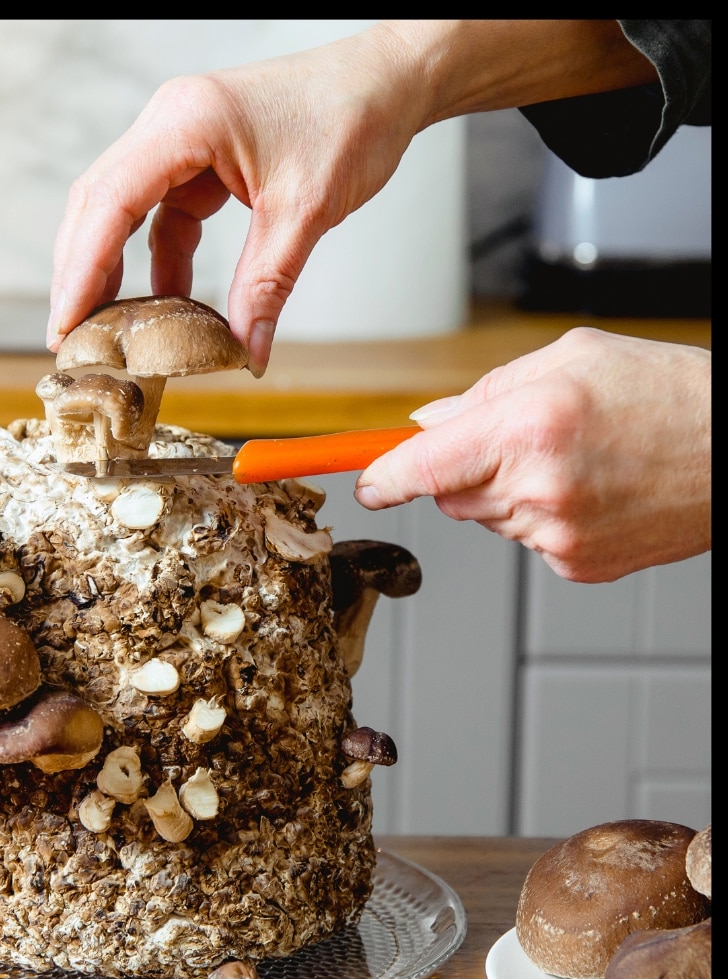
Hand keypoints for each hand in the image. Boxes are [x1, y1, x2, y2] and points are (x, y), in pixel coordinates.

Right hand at [48, 26, 425, 374]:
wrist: (389, 82)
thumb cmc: (352, 120)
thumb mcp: (306, 212)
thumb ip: (267, 286)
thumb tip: (245, 353)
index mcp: (187, 122)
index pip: (110, 200)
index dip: (80, 268)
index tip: (65, 324)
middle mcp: (171, 124)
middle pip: (99, 204)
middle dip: (80, 273)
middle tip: (70, 339)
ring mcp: (181, 141)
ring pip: (123, 212)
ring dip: (113, 271)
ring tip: (105, 330)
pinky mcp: (199, 162)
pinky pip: (161, 218)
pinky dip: (158, 263)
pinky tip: (164, 307)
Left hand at [354, 329, 710, 581]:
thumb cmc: (667, 395)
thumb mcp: (569, 359)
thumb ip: (483, 393)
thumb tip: (427, 424)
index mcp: (526, 427)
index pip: (420, 467)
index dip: (381, 477)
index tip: (364, 483)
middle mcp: (535, 488)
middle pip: (448, 494)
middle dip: (463, 467)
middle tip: (518, 440)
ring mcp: (555, 535)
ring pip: (486, 517)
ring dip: (505, 491)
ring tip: (572, 461)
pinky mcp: (575, 566)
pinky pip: (525, 540)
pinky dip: (541, 517)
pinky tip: (589, 491)